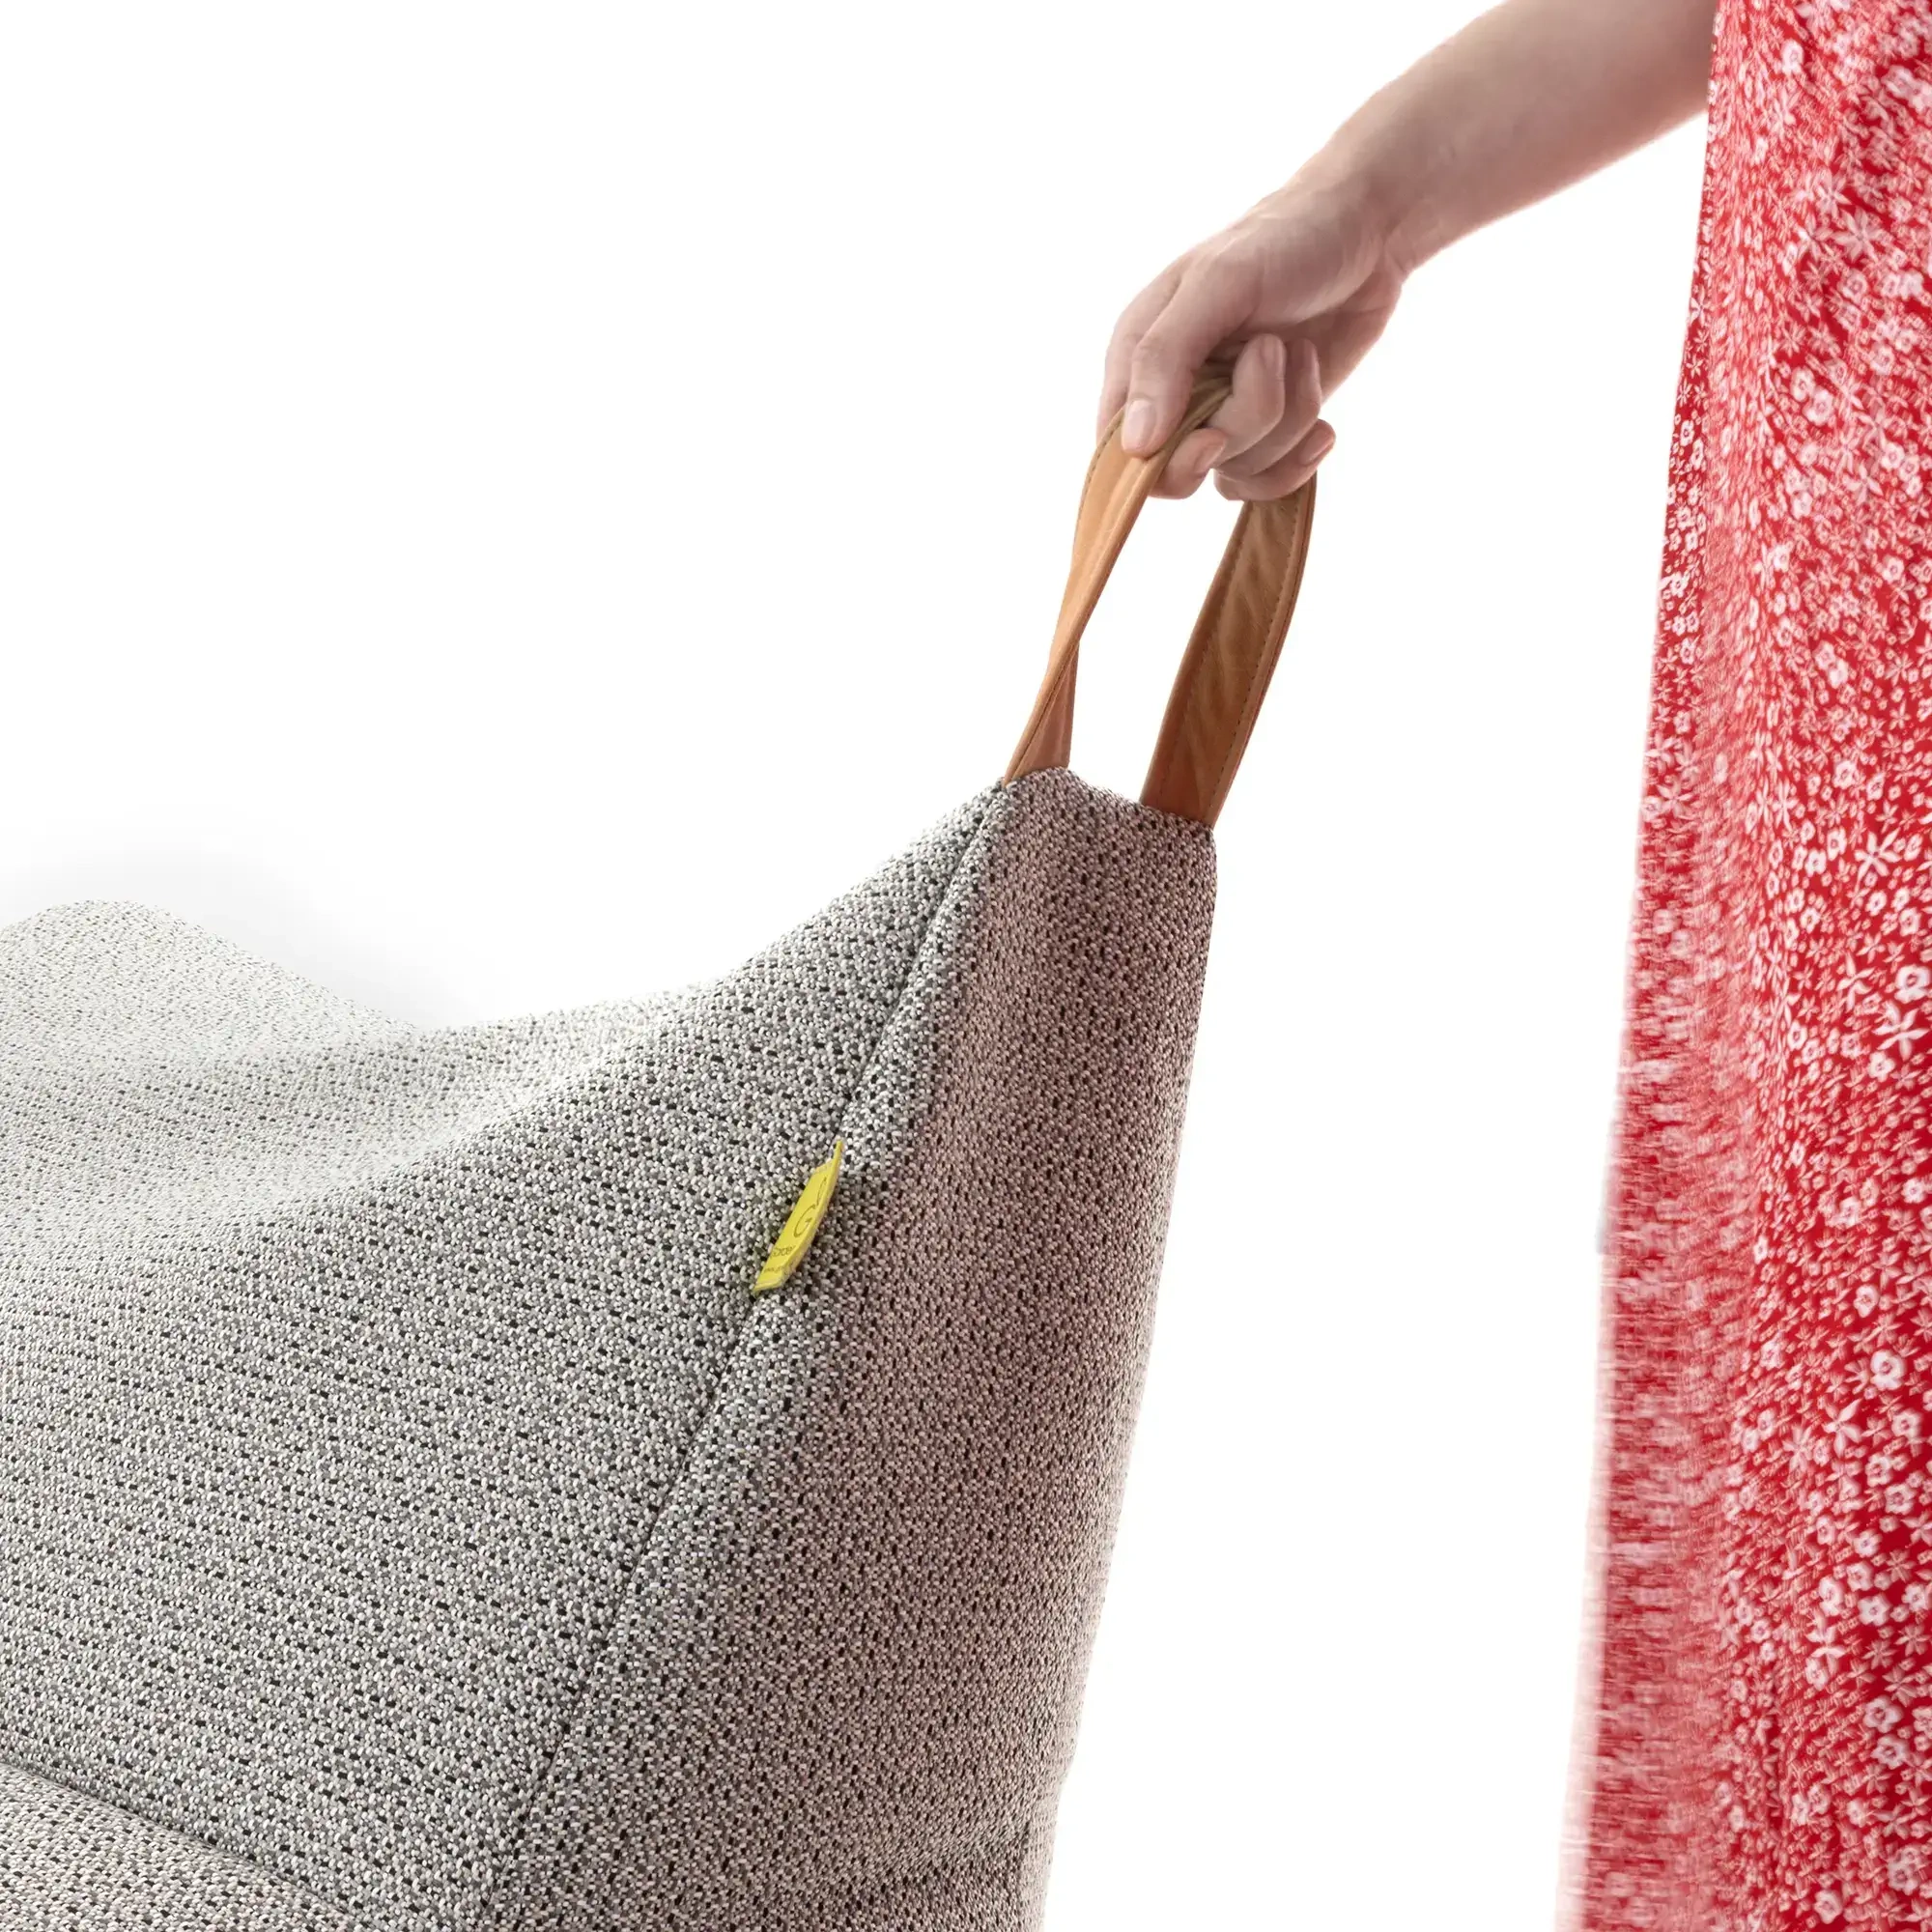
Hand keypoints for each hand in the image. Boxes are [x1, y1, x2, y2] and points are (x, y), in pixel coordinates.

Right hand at [1098, 174, 1407, 500]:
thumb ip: (1165, 358)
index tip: (1213, 433)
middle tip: (1271, 360)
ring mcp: (1221, 417)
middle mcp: (1172, 395)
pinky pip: (1268, 484)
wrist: (1367, 235)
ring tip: (1301, 353)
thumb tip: (1135, 446)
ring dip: (1286, 421)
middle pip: (1181, 472)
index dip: (1163, 462)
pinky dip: (1302, 456)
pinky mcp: (1268, 433)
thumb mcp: (1218, 283)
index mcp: (1138, 357)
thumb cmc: (1283, 240)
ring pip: (1236, 472)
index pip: (1119, 452)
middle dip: (1240, 428)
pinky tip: (1324, 421)